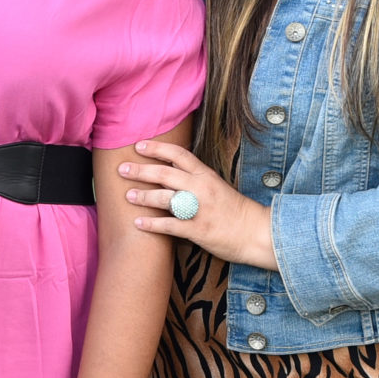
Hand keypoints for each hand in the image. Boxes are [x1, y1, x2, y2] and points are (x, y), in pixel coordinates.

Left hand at [118, 141, 273, 269]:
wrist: (256, 232)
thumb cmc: (236, 210)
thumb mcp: (218, 186)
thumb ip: (196, 179)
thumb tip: (171, 174)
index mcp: (206, 175)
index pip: (178, 154)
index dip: (157, 148)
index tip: (138, 145)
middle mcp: (201, 188)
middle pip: (165, 174)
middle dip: (141, 170)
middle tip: (122, 169)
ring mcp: (199, 209)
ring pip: (165, 198)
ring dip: (143, 196)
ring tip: (128, 195)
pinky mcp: (198, 230)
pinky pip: (170, 225)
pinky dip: (152, 224)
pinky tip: (138, 223)